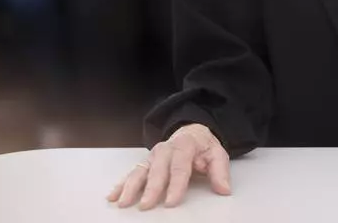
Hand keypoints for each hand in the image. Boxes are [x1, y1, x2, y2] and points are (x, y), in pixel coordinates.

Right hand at [108, 123, 230, 209]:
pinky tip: (113, 196)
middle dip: (151, 188)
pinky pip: (131, 173)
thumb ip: (220, 172)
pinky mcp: (144, 163)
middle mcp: (165, 150)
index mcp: (184, 146)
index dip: (176, 185)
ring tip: (123, 202)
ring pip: (140, 171)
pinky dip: (121, 184)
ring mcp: (152, 157)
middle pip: (157, 170)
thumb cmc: (203, 147)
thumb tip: (224, 189)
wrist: (191, 132)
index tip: (172, 202)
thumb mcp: (217, 154)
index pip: (180, 167)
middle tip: (146, 205)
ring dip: (130, 187)